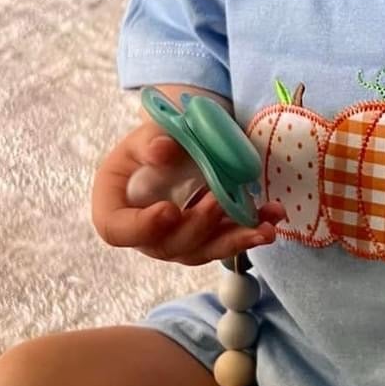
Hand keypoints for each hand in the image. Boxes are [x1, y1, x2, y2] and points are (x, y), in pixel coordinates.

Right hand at [91, 123, 285, 264]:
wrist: (179, 147)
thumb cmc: (154, 141)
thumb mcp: (147, 134)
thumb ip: (150, 141)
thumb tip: (162, 151)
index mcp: (114, 206)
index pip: (116, 230)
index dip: (141, 228)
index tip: (168, 211)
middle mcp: (143, 233)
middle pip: (166, 245)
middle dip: (198, 225)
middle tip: (220, 200)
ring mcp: (174, 241)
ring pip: (202, 251)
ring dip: (235, 240)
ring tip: (263, 228)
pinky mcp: (204, 241)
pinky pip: (225, 242)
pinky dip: (249, 231)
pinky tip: (270, 220)